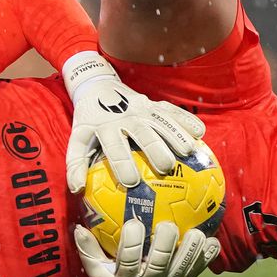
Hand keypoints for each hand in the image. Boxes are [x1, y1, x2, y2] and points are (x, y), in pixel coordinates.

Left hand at [62, 51, 204, 192]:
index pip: (114, 146)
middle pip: (142, 132)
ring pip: (161, 121)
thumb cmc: (89, 121)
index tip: (131, 182)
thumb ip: (76, 163)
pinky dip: (185, 120)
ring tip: (189, 151)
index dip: (122, 162)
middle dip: (154, 148)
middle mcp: (125, 116)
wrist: (98, 86)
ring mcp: (142, 108)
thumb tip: (77, 189)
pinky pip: (172, 111)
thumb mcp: (78, 138)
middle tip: (165, 167)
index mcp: (105, 126)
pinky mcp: (154, 103)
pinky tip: (200, 133)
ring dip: (175, 134)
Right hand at [74, 219, 219, 276]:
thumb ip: (88, 251)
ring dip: (191, 250)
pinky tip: (213, 243)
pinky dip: (207, 258)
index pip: (128, 260)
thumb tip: (77, 227)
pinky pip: (197, 271)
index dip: (131, 242)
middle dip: (165, 244)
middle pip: (160, 263)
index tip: (133, 224)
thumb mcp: (96, 271)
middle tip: (168, 225)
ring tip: (197, 233)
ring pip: (183, 268)